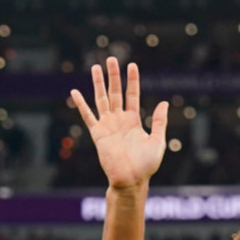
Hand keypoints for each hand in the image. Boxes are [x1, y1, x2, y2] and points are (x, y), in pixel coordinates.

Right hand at [69, 59, 168, 191]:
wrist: (131, 180)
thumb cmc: (146, 165)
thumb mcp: (158, 141)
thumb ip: (160, 121)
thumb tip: (164, 102)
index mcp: (134, 121)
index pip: (132, 95)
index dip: (132, 80)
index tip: (132, 65)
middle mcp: (119, 120)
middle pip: (115, 92)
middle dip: (113, 76)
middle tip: (111, 59)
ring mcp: (108, 125)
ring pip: (101, 99)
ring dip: (98, 83)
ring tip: (95, 67)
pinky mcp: (98, 134)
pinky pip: (88, 116)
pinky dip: (81, 104)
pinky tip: (74, 92)